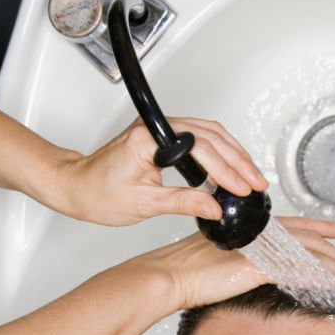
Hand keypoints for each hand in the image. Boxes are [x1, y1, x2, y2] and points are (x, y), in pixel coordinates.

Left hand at [52, 117, 269, 225]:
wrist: (76, 187)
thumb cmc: (98, 193)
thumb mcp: (144, 204)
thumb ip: (183, 203)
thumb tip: (214, 207)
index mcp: (149, 139)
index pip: (200, 148)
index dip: (225, 170)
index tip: (242, 188)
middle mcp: (156, 128)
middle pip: (211, 136)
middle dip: (238, 161)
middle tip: (257, 183)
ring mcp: (161, 130)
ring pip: (209, 135)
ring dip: (233, 155)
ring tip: (251, 178)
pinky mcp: (163, 138)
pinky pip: (200, 139)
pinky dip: (220, 154)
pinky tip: (232, 170)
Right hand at [153, 217, 334, 311]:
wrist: (169, 276)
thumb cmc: (188, 271)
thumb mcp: (223, 260)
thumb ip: (247, 260)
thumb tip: (261, 269)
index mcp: (253, 229)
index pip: (296, 225)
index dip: (323, 228)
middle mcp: (260, 234)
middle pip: (309, 239)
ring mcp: (259, 249)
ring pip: (307, 254)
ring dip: (334, 267)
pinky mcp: (255, 267)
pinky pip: (294, 272)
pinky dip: (316, 279)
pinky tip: (331, 286)